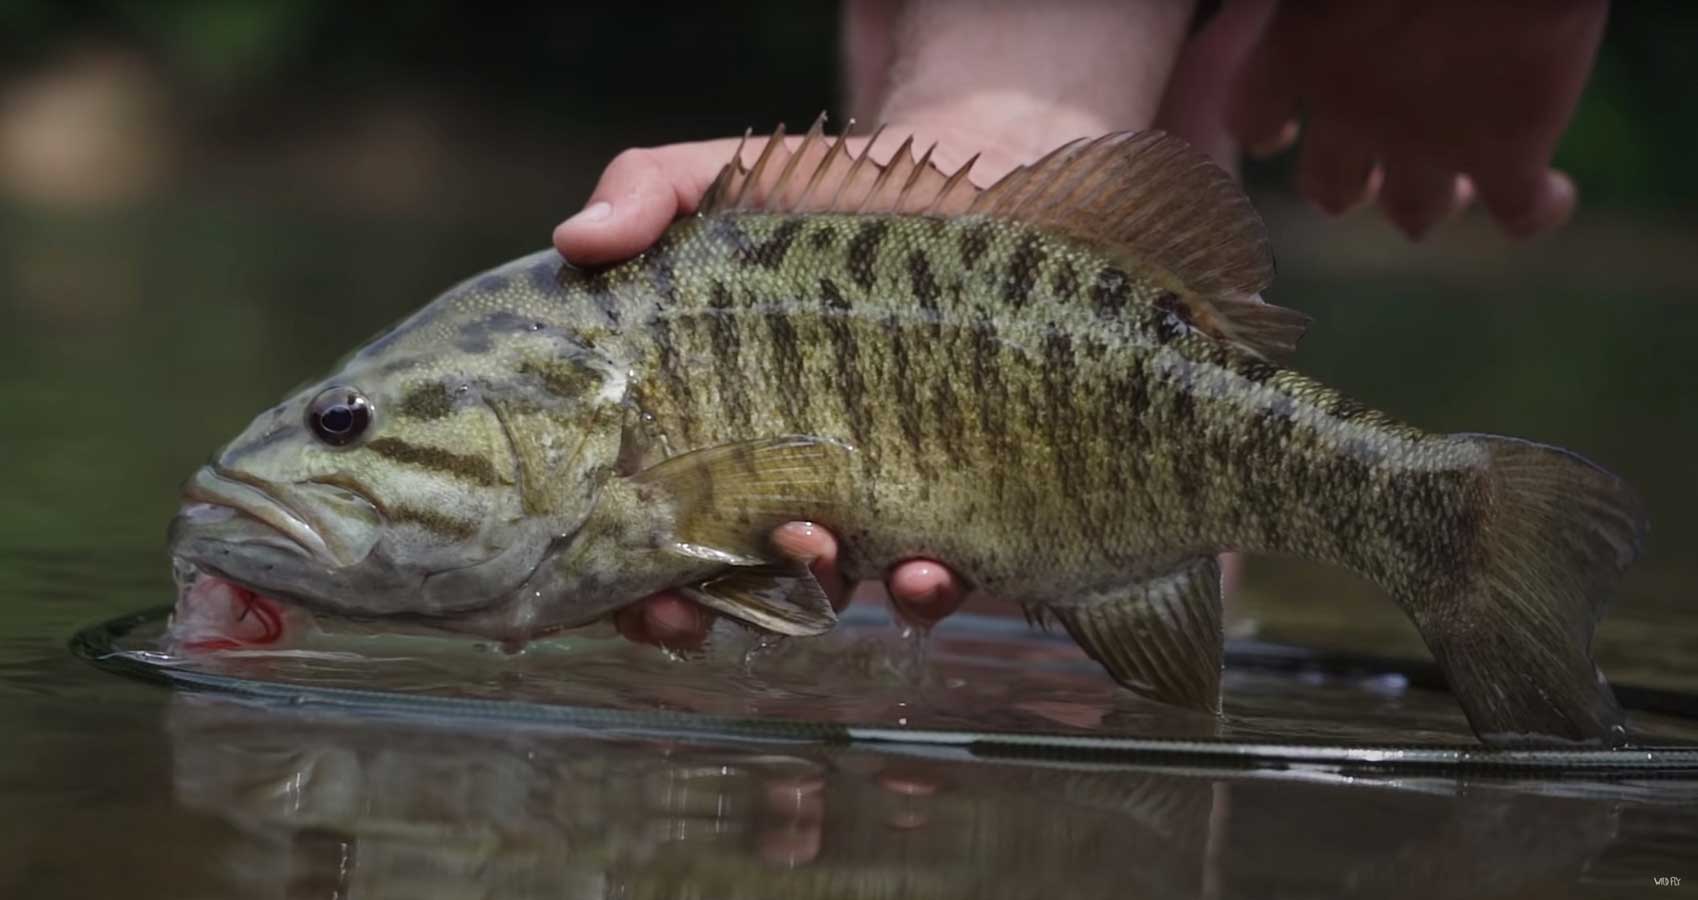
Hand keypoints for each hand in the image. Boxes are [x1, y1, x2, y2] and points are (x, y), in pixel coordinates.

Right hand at [561, 1, 1195, 645]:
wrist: (973, 180)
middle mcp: (780, 482)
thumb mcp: (722, 181)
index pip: (648, 529)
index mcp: (705, 431)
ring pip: (834, 585)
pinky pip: (942, 568)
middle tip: (694, 605)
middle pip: (727, 582)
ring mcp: (869, 498)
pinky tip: (927, 570)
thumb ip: (648, 195)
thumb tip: (577, 238)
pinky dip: (929, 586)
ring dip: (820, 593)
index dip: (625, 580)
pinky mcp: (956, 495)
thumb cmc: (825, 199)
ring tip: (821, 557)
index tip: (621, 593)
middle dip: (708, 609)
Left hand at [1222, 0, 1606, 238]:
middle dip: (1356, 182)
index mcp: (1295, 50)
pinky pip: (1520, 212)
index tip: (1285, 136)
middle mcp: (1348, 110)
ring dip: (1432, 200)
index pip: (1254, 123)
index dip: (1271, 133)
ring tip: (1463, 182)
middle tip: (1384, 167)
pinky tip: (1552, 194)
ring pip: (1415, 212)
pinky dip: (1537, 209)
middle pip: (1330, 188)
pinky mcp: (1507, 149)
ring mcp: (1426, 141)